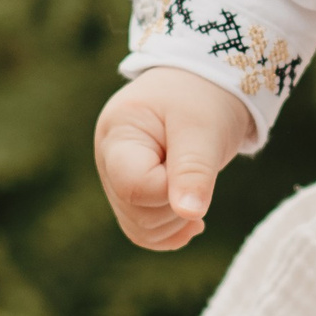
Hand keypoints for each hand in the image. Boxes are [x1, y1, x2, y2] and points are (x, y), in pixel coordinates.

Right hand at [94, 69, 252, 250]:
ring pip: (140, 228)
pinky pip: (144, 231)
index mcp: (118, 134)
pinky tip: (193, 220)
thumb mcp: (204, 129)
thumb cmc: (203, 98)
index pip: (133, 186)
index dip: (169, 189)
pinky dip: (171, 232)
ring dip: (177, 220)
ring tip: (197, 186)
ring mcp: (117, 179)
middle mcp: (108, 159)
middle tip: (200, 169)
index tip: (195, 162)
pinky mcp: (132, 194)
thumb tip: (190, 215)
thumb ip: (194, 171)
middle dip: (176, 204)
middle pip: (136, 212)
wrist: (206, 83)